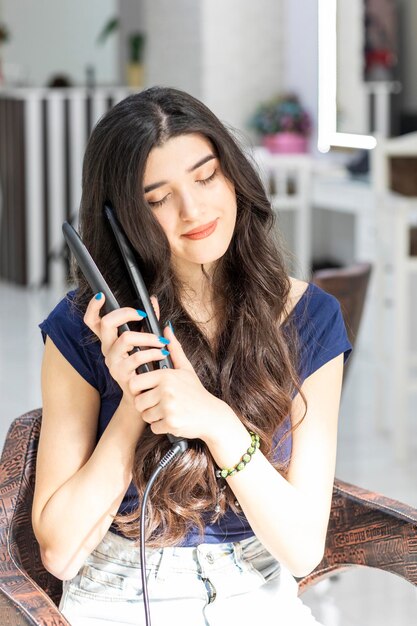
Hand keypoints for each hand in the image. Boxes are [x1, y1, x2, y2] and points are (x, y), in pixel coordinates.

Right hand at [83, 293, 170, 406]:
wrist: (145, 394)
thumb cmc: (145, 365)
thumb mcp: (146, 340)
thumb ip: (149, 320)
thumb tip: (152, 300)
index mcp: (110, 340)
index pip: (92, 321)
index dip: (93, 307)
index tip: (101, 295)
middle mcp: (107, 349)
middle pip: (106, 323)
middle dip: (126, 313)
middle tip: (143, 314)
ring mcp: (112, 362)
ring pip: (125, 338)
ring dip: (148, 337)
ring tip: (162, 342)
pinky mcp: (121, 374)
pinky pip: (136, 357)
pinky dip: (153, 353)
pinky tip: (163, 354)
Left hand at [131, 324, 238, 442]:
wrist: (212, 415)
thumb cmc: (196, 391)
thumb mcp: (185, 369)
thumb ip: (174, 349)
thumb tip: (167, 328)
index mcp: (166, 375)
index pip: (135, 383)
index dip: (138, 389)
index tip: (148, 391)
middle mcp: (166, 390)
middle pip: (138, 401)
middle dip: (145, 405)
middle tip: (158, 404)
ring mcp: (169, 407)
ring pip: (145, 415)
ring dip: (153, 417)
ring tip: (167, 411)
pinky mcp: (171, 422)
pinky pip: (154, 427)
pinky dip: (161, 427)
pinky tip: (172, 420)